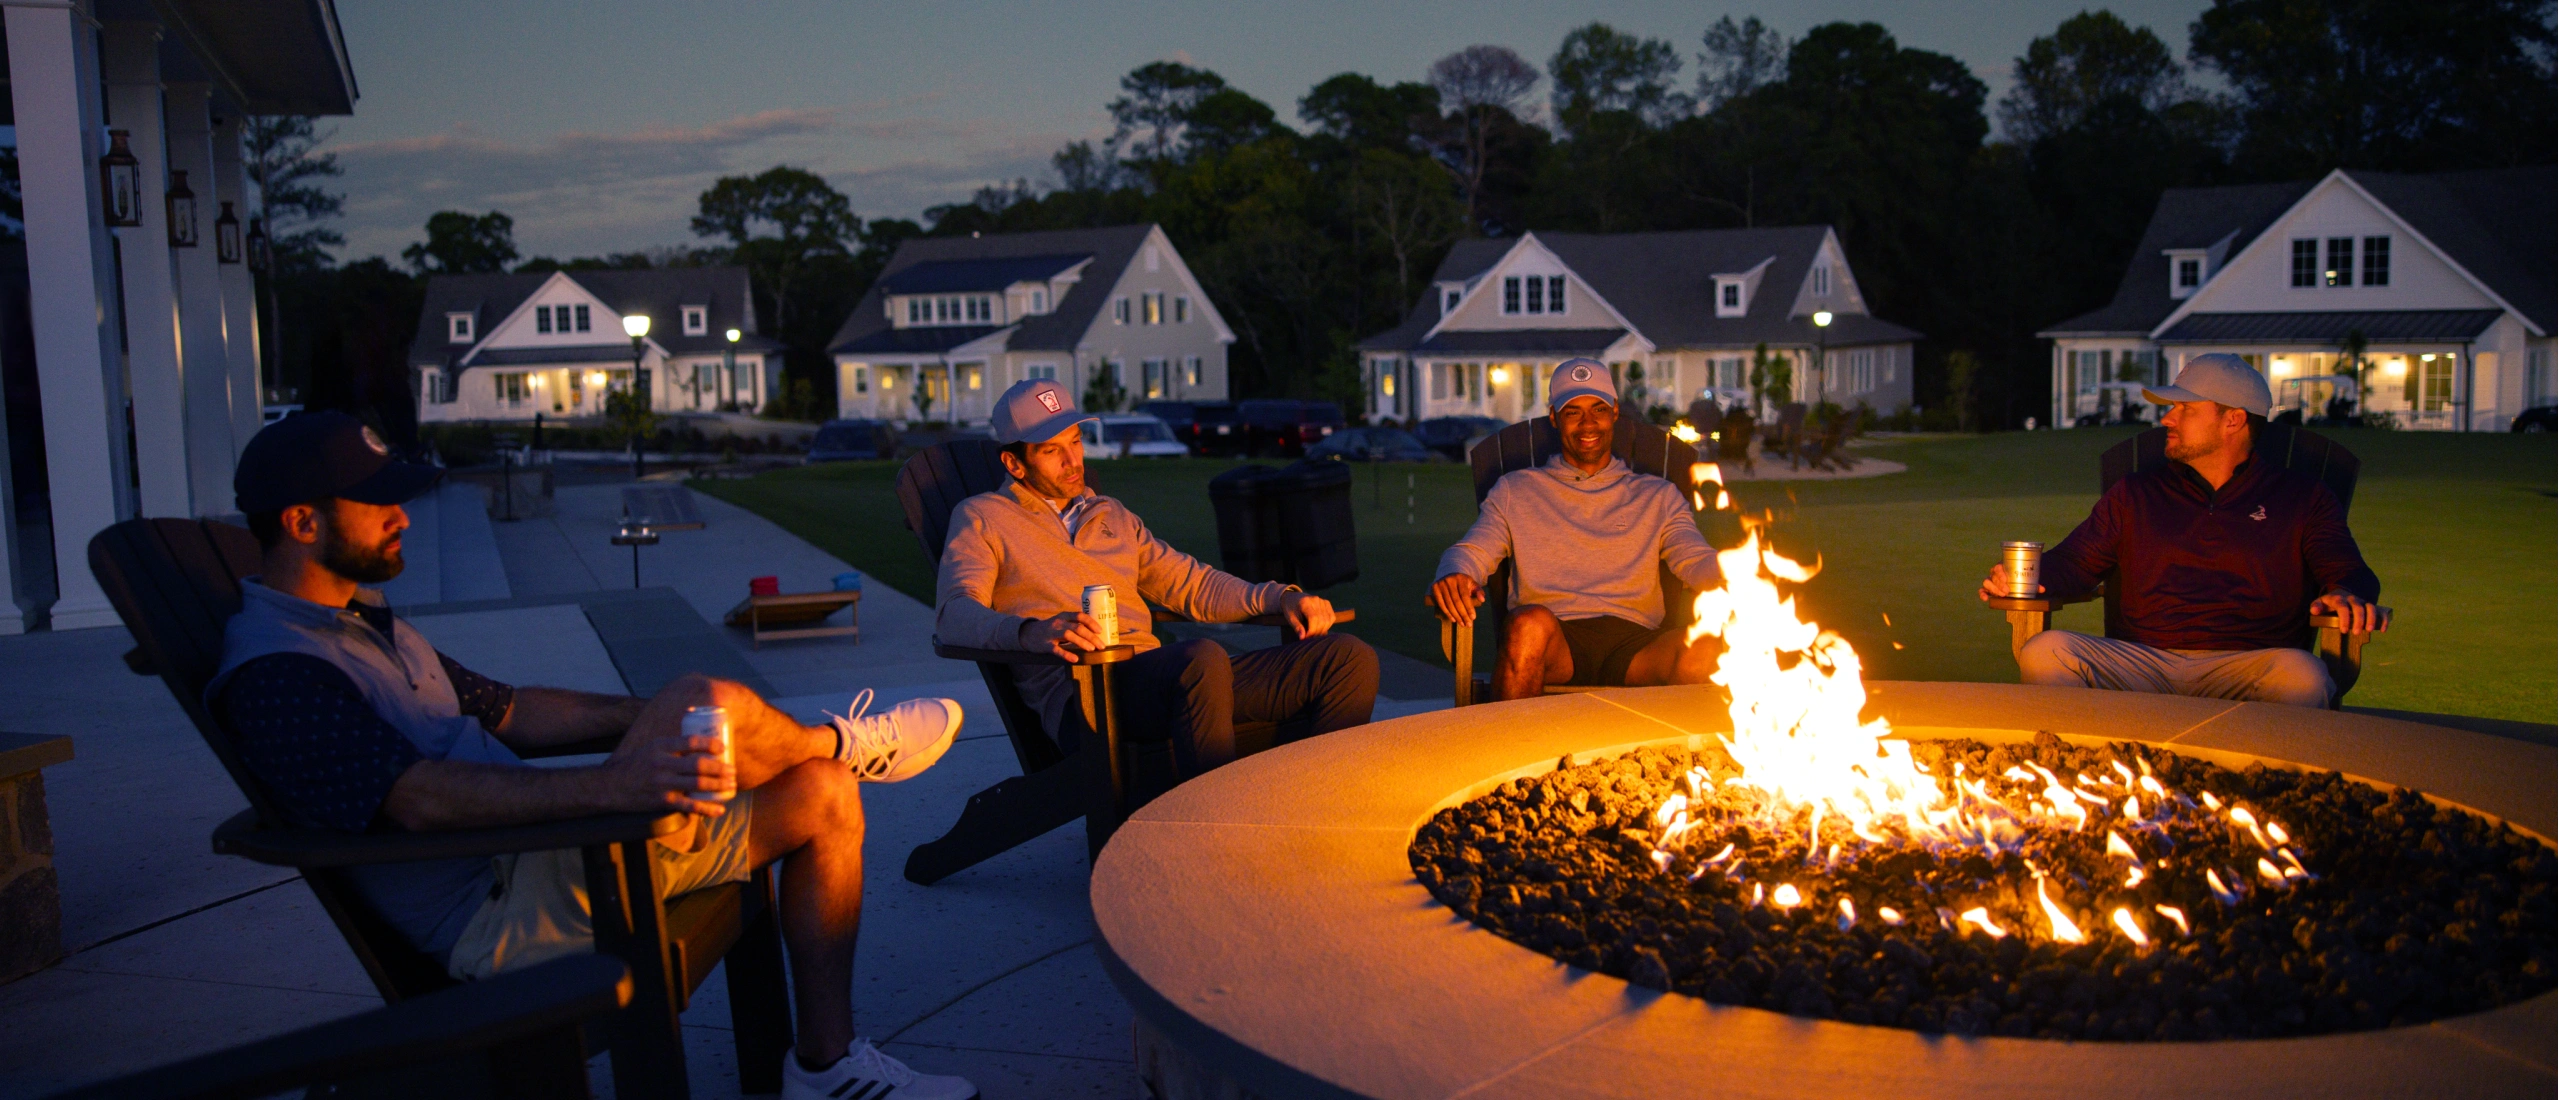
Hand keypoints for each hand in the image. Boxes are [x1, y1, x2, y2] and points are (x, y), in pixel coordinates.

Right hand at [599, 724, 732, 816]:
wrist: (611, 786)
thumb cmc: (637, 765)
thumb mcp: (652, 748)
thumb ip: (673, 746)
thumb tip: (702, 742)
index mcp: (661, 746)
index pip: (691, 742)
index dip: (710, 744)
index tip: (723, 748)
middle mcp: (662, 763)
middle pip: (699, 764)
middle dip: (720, 768)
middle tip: (732, 771)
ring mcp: (663, 783)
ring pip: (698, 784)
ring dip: (719, 785)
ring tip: (731, 785)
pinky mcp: (662, 801)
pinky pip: (690, 805)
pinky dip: (707, 808)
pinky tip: (720, 809)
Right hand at [1021, 611, 1101, 659]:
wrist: (1028, 634)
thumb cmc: (1050, 629)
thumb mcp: (1061, 622)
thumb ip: (1073, 624)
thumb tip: (1094, 632)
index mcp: (1064, 616)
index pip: (1080, 616)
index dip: (1091, 623)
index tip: (1100, 631)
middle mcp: (1058, 623)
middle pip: (1078, 627)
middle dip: (1091, 636)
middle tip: (1101, 645)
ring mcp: (1051, 634)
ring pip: (1069, 636)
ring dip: (1082, 642)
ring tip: (1091, 649)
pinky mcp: (1046, 645)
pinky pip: (1057, 650)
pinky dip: (1067, 654)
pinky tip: (1075, 659)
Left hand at [1280, 590, 1334, 638]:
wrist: (1293, 597)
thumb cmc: (1290, 609)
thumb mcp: (1290, 618)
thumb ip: (1297, 627)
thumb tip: (1303, 638)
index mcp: (1305, 602)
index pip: (1314, 618)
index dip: (1312, 630)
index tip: (1307, 638)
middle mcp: (1316, 600)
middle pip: (1322, 620)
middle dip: (1317, 632)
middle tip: (1310, 638)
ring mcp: (1322, 601)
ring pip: (1328, 620)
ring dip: (1323, 630)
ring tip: (1315, 634)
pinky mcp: (1326, 603)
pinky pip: (1331, 617)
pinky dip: (1328, 625)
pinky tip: (1320, 628)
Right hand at [1431, 573, 1483, 624]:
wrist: (1449, 573)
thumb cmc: (1463, 582)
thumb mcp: (1472, 584)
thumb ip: (1479, 591)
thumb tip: (1482, 599)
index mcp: (1460, 578)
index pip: (1465, 596)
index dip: (1469, 607)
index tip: (1473, 618)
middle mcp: (1449, 580)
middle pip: (1456, 601)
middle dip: (1463, 614)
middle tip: (1468, 624)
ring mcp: (1441, 584)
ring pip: (1449, 604)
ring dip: (1456, 616)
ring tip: (1462, 623)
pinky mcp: (1434, 588)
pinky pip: (1441, 604)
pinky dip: (1447, 613)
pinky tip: (1453, 619)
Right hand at [1979, 562, 2041, 601]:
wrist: (2016, 577)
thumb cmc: (2021, 576)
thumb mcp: (2027, 578)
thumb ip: (2034, 583)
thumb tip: (2042, 589)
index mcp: (2003, 566)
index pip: (1998, 567)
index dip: (2000, 573)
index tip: (2006, 580)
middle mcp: (1995, 572)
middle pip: (1993, 576)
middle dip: (1999, 585)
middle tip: (2007, 591)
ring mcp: (1991, 580)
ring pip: (1987, 582)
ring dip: (1993, 589)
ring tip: (2002, 595)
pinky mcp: (1988, 588)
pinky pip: (1982, 590)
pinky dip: (1982, 594)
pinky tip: (1986, 599)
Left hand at [2310, 590, 2387, 633]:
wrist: (2341, 594)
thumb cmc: (2329, 603)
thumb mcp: (2320, 603)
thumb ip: (2316, 606)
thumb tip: (2314, 611)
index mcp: (2339, 599)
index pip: (2343, 607)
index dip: (2344, 618)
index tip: (2344, 630)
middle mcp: (2353, 599)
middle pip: (2358, 608)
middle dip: (2358, 621)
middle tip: (2356, 633)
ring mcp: (2363, 602)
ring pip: (2370, 607)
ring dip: (2371, 618)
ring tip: (2369, 630)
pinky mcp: (2371, 606)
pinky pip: (2380, 610)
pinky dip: (2384, 619)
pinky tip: (2383, 630)